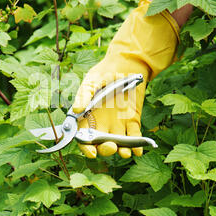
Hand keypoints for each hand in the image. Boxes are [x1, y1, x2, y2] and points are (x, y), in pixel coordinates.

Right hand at [72, 0, 179, 157]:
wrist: (128, 64)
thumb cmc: (105, 72)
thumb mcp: (92, 81)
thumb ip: (84, 95)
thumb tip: (76, 111)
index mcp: (88, 117)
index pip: (84, 137)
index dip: (86, 147)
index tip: (92, 152)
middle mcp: (101, 124)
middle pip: (101, 144)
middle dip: (106, 149)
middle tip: (111, 147)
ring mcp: (117, 124)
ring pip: (118, 143)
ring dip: (121, 150)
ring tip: (126, 152)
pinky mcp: (132, 121)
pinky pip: (134, 136)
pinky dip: (137, 144)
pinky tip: (139, 150)